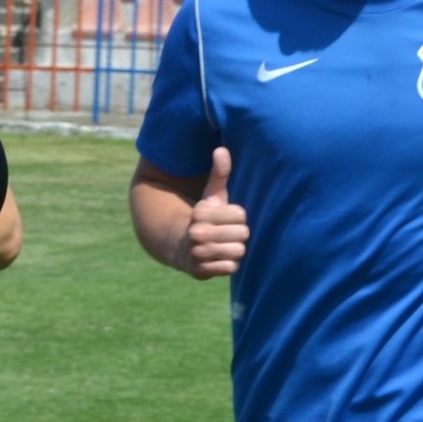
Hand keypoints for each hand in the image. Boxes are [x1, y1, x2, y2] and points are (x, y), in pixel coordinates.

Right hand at [175, 147, 247, 278]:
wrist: (179, 247)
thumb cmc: (204, 219)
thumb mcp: (211, 197)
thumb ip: (219, 174)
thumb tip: (221, 149)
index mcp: (201, 213)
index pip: (241, 215)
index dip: (237, 218)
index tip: (226, 220)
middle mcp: (197, 233)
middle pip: (242, 233)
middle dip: (237, 234)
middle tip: (225, 234)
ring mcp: (198, 253)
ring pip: (238, 251)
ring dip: (234, 250)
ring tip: (223, 246)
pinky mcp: (201, 271)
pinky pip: (231, 267)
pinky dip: (228, 264)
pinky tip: (218, 259)